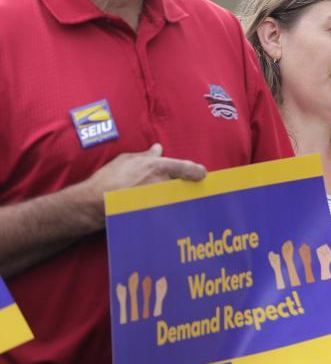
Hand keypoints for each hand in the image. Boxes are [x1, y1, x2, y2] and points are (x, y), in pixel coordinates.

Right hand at [77, 143, 205, 229]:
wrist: (94, 204)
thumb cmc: (108, 179)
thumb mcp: (126, 160)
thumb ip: (146, 155)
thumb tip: (158, 149)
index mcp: (158, 167)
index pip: (185, 168)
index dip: (196, 171)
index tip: (202, 173)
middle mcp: (163, 184)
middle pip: (183, 185)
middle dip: (183, 187)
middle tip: (181, 188)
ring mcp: (160, 200)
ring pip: (176, 199)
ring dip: (175, 199)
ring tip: (165, 201)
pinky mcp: (155, 214)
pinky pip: (167, 211)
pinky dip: (167, 211)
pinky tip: (163, 213)